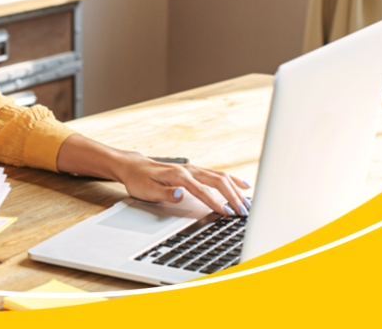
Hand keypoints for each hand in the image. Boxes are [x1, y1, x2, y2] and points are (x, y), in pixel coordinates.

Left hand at [116, 154, 250, 216]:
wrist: (133, 167)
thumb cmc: (140, 180)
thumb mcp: (148, 191)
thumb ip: (166, 194)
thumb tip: (182, 194)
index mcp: (179, 175)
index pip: (203, 191)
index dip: (217, 203)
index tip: (228, 214)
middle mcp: (189, 169)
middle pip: (218, 181)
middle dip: (233, 197)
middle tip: (244, 212)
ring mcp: (194, 169)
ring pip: (221, 177)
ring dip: (236, 189)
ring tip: (248, 203)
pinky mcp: (195, 170)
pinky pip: (218, 174)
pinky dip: (233, 181)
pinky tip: (243, 186)